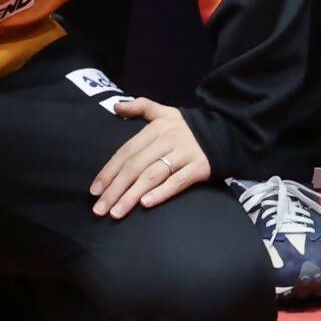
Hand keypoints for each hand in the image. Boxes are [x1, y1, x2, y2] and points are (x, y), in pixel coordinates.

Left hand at [87, 96, 213, 217]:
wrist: (225, 131)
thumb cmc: (188, 127)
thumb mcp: (165, 112)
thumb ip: (141, 107)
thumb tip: (116, 107)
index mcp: (156, 129)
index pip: (126, 152)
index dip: (109, 171)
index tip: (95, 190)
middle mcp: (168, 140)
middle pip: (136, 166)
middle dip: (115, 189)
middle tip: (100, 209)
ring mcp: (184, 154)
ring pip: (152, 176)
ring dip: (132, 195)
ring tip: (117, 212)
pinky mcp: (199, 167)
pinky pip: (177, 181)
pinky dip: (162, 192)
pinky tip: (146, 204)